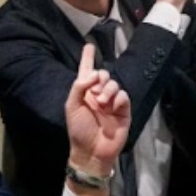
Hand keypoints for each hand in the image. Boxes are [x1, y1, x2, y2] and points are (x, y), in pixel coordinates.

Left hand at [64, 43, 129, 174]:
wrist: (91, 150)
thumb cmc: (79, 129)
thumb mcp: (72, 106)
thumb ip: (79, 86)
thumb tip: (94, 73)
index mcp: (84, 93)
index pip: (86, 71)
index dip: (87, 57)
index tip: (89, 45)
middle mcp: (98, 95)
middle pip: (103, 74)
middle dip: (100, 77)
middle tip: (95, 92)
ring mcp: (112, 103)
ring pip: (114, 84)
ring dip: (108, 90)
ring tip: (102, 102)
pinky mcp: (123, 111)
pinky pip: (124, 96)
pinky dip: (118, 98)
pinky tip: (112, 106)